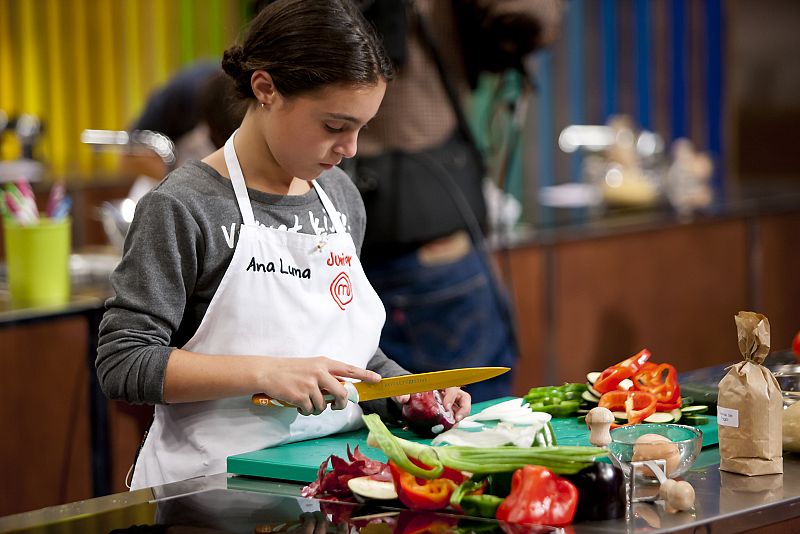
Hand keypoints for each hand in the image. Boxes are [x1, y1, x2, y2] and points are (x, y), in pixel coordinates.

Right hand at [261, 356, 380, 415]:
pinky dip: (305, 411)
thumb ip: (326, 376)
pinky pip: (310, 410)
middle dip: (341, 404)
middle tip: (336, 407)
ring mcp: (310, 384)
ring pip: (324, 405)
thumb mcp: (311, 367)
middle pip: (341, 393)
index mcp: (324, 363)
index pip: (349, 369)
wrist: (268, 372)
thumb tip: (340, 392)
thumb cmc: (290, 370)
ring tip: (307, 402)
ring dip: (317, 409)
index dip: (365, 375)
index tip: (378, 379)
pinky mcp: (301, 395)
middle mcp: (320, 372)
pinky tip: (298, 404)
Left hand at [393, 387, 470, 421]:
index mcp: (441, 384)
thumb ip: (403, 392)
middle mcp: (449, 393)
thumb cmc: (411, 391)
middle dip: (464, 408)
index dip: (451, 395)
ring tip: (454, 425)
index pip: (452, 386)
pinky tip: (447, 429)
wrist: (410, 397)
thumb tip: (403, 399)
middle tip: (456, 418)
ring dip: (462, 416)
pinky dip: (454, 423)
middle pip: (464, 397)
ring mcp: (451, 403)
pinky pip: (456, 417)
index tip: (446, 406)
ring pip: (463, 407)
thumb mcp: (406, 391)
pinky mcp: (450, 412)